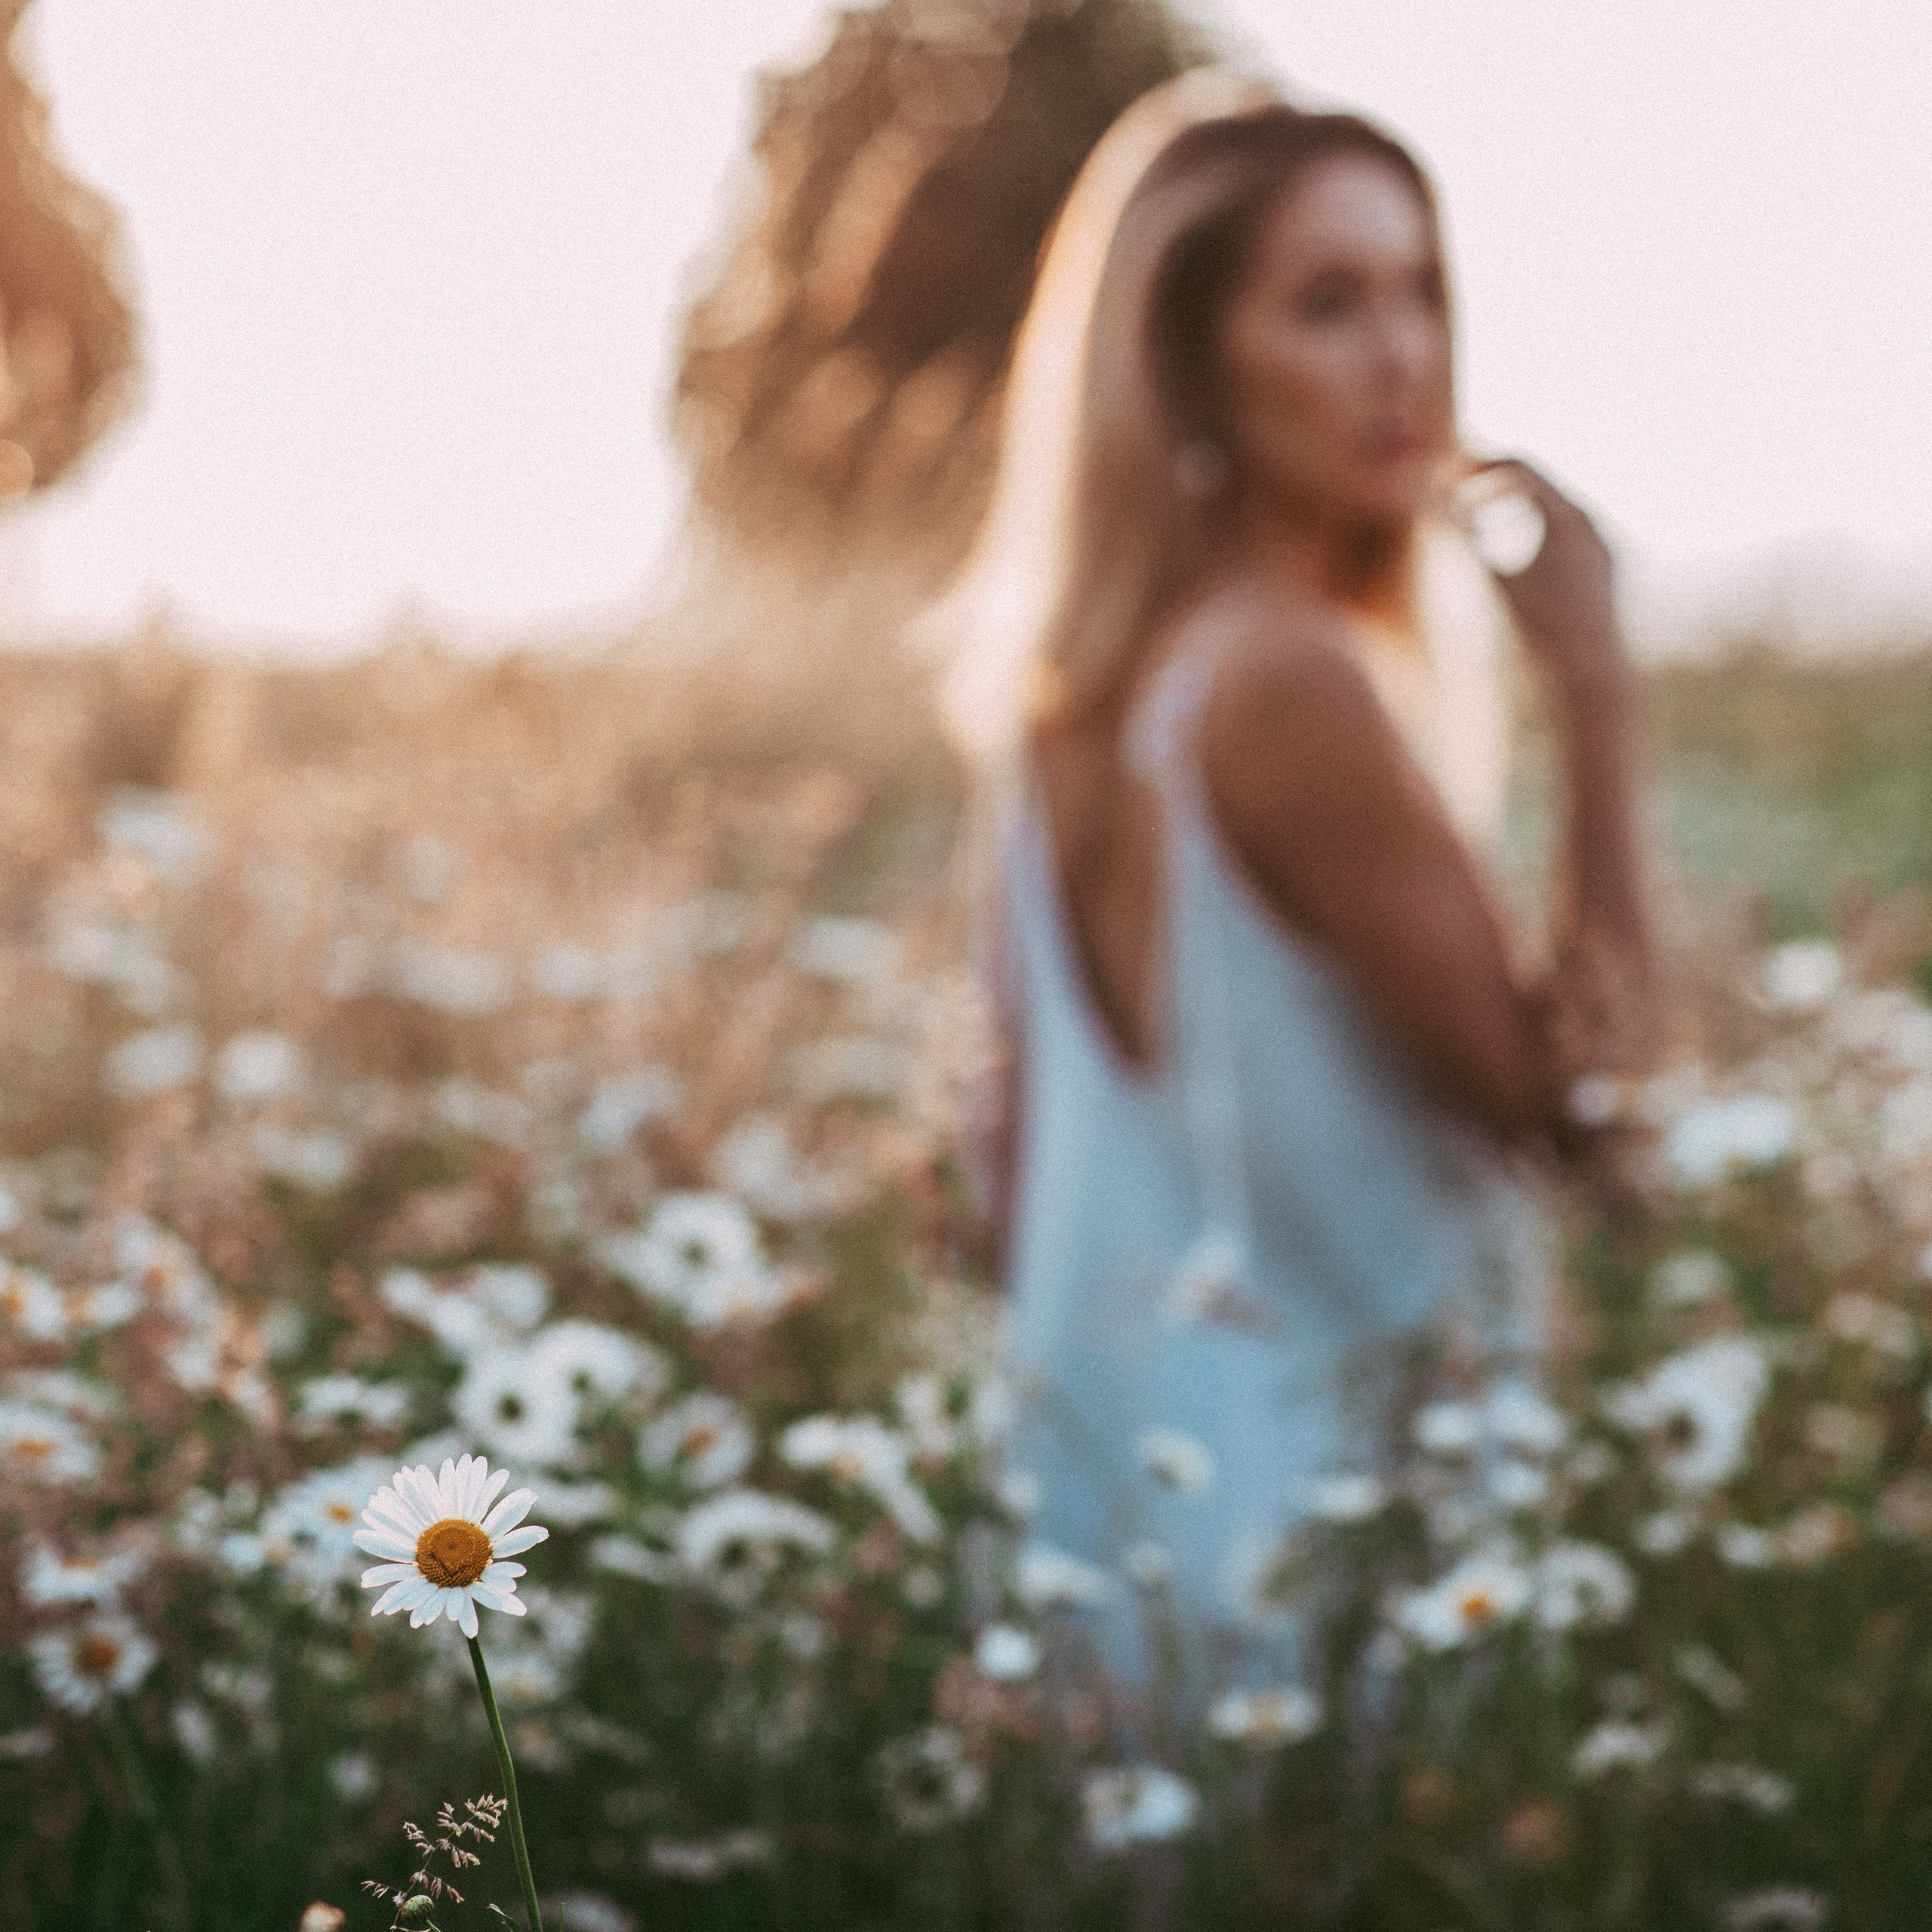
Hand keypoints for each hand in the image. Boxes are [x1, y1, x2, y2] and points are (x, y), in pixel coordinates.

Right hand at [1456, 458, 1625, 686]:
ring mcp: (1603, 542)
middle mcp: (1592, 522)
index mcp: (1565, 517)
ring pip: (1553, 505)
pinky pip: (1567, 530)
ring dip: (1514, 504)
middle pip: (1538, 481)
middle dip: (1495, 482)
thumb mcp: (1493, 584)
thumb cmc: (1539, 634)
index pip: (1518, 467)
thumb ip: (1466, 542)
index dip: (1478, 465)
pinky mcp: (1607, 564)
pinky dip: (1534, 527)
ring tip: (1477, 517)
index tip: (1447, 472)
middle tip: (1456, 487)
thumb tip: (1432, 511)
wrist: (1593, 675)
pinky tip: (1510, 549)